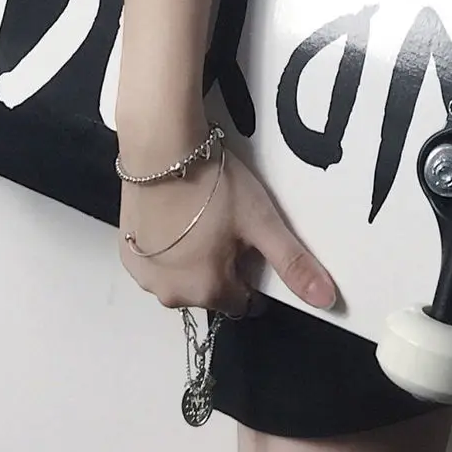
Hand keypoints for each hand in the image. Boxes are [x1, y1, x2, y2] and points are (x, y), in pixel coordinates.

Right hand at [119, 139, 337, 316]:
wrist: (161, 149)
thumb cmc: (215, 186)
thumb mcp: (261, 222)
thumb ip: (292, 263)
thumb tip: (326, 301)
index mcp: (206, 292)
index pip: (242, 302)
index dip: (253, 274)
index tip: (252, 243)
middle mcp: (171, 295)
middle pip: (211, 290)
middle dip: (224, 266)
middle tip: (228, 224)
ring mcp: (144, 276)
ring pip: (183, 278)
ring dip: (195, 259)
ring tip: (202, 217)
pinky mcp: (125, 254)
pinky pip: (157, 263)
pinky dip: (169, 249)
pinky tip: (176, 218)